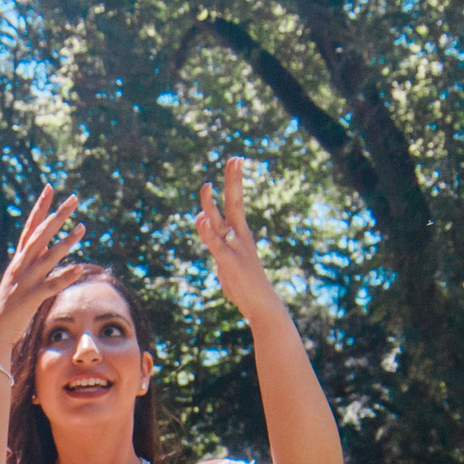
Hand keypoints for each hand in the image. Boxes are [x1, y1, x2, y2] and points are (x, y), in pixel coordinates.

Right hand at [0, 185, 88, 353]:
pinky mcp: (31, 298)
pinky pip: (52, 285)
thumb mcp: (19, 276)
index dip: (40, 207)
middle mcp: (21, 265)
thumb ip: (33, 260)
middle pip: (41, 234)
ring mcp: (26, 280)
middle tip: (74, 199)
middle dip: (58, 215)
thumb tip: (47, 245)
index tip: (50, 187)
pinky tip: (80, 269)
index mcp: (18, 258)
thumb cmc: (10, 304)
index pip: (31, 226)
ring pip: (49, 256)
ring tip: (83, 227)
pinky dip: (66, 277)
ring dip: (66, 241)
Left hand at [194, 157, 282, 322]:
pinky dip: (208, 232)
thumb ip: (213, 237)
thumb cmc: (244, 283)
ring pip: (221, 222)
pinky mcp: (228, 263)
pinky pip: (216, 245)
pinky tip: (202, 219)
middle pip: (235, 204)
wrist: (261, 305)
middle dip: (233, 182)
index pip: (236, 202)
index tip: (235, 160)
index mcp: (241, 234)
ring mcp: (235, 249)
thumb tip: (202, 220)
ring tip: (206, 186)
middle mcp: (240, 237)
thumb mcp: (225, 256)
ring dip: (212, 205)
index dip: (234, 182)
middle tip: (235, 158)